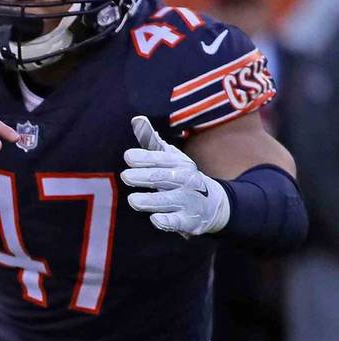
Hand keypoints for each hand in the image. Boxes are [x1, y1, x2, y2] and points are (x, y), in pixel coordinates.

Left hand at [121, 116, 229, 235]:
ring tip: (133, 200)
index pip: (160, 159)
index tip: (128, 156)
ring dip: (151, 201)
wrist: (214, 204)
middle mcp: (184, 180)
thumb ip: (151, 141)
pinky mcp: (189, 221)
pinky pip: (177, 222)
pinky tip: (156, 219)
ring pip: (168, 200)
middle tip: (125, 176)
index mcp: (178, 163)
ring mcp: (187, 201)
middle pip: (162, 177)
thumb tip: (136, 119)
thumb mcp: (170, 157)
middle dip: (145, 177)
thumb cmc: (182, 176)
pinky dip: (168, 221)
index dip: (145, 157)